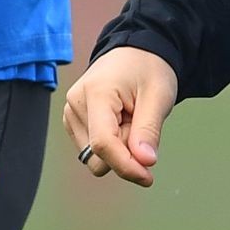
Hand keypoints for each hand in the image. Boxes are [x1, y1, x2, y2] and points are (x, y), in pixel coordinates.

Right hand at [61, 47, 178, 186]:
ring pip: (95, 157)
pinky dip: (111, 143)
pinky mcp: (73, 121)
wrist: (136, 52)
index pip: (103, 143)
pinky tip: (120, 121)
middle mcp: (75, 103)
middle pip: (98, 156)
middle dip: (125, 152)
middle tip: (141, 124)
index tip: (148, 177)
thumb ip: (149, 131)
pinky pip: (92, 150)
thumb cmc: (148, 69)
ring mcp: (71, 112)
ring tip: (130, 119)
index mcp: (96, 92)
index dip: (126, 165)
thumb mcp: (159, 96)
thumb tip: (144, 163)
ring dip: (119, 147)